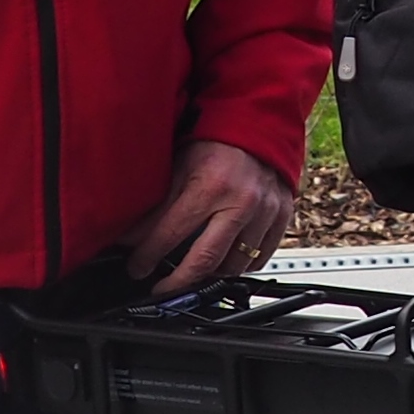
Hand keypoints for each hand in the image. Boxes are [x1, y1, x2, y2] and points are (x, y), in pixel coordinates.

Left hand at [124, 138, 298, 294]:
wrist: (259, 125)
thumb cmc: (215, 141)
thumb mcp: (179, 167)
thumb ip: (158, 204)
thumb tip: (130, 235)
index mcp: (210, 187)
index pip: (169, 235)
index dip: (147, 257)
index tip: (136, 268)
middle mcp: (241, 202)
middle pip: (204, 261)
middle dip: (176, 282)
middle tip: (161, 288)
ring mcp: (265, 212)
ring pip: (235, 264)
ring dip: (210, 275)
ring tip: (192, 273)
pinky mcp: (282, 216)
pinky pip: (261, 257)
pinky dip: (241, 266)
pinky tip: (224, 263)